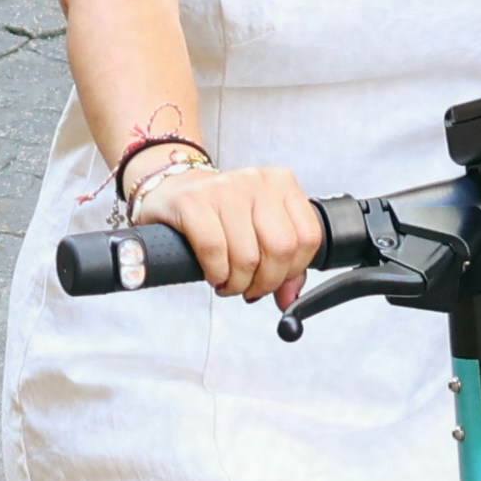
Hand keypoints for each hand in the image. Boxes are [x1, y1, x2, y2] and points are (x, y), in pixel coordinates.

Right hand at [165, 160, 325, 304]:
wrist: (172, 191)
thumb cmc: (218, 214)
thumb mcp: (258, 230)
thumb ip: (283, 263)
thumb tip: (290, 299)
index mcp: (281, 183)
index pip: (308, 237)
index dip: (294, 271)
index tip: (276, 281)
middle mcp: (257, 180)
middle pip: (281, 248)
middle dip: (265, 282)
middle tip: (250, 288)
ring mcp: (225, 188)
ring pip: (247, 256)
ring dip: (237, 283)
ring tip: (228, 283)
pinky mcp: (194, 201)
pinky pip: (215, 251)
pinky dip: (217, 274)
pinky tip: (214, 275)